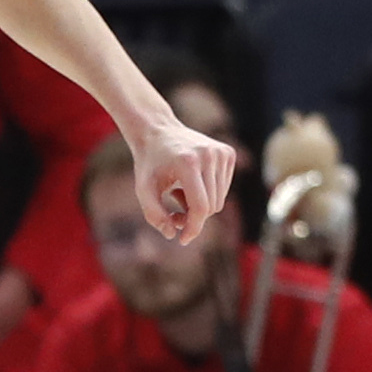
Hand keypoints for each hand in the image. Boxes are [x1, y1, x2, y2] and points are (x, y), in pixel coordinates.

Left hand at [127, 118, 237, 245]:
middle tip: (173, 214)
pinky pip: (223, 189)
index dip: (193, 227)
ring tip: (179, 192)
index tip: (182, 240)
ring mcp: (221, 152)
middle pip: (211, 207)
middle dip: (193, 218)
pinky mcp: (228, 153)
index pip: (200, 206)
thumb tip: (173, 234)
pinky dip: (207, 194)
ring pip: (218, 201)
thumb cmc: (149, 163)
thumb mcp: (143, 190)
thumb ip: (154, 215)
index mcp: (188, 162)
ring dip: (199, 206)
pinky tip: (190, 182)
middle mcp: (210, 155)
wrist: (158, 131)